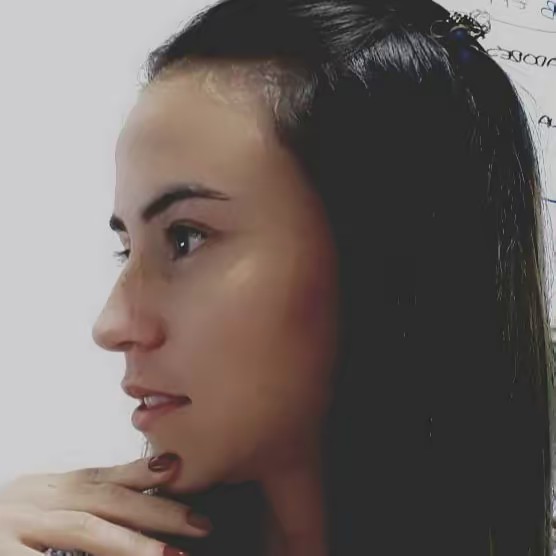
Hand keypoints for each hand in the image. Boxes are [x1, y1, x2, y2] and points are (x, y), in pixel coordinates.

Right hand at [0, 454, 212, 555]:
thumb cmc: (4, 527)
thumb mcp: (43, 507)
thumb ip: (84, 502)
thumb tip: (146, 492)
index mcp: (48, 488)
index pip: (103, 478)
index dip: (144, 474)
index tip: (180, 470)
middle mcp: (33, 501)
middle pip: (104, 502)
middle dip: (155, 514)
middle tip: (198, 526)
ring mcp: (12, 528)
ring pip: (83, 531)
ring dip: (129, 545)